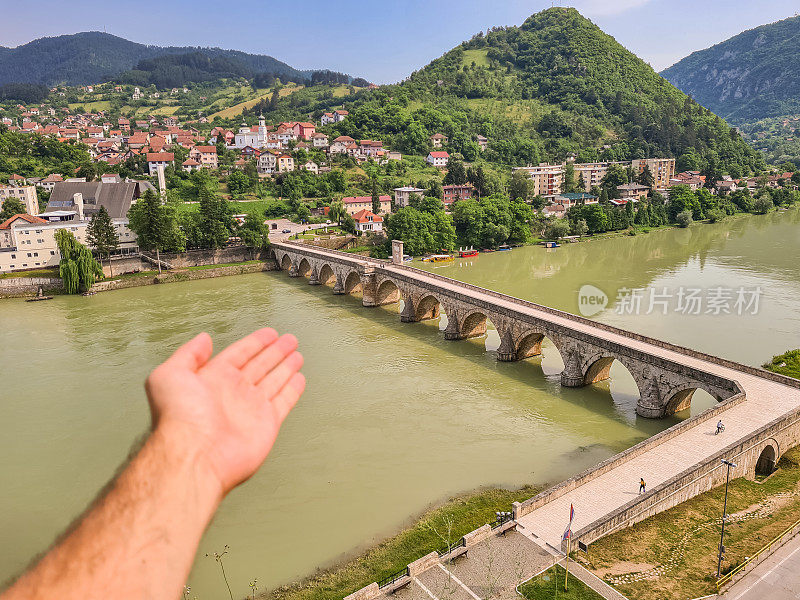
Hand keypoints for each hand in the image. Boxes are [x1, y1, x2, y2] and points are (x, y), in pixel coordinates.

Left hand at [145, 329, 304, 495]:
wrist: (196, 455)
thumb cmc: (179, 416)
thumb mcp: (170, 375)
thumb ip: (188, 354)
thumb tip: (204, 339)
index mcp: (213, 378)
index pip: (239, 354)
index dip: (255, 343)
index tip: (270, 333)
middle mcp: (233, 392)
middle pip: (260, 365)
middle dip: (275, 352)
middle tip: (290, 340)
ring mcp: (251, 409)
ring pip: (274, 381)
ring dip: (286, 367)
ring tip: (297, 355)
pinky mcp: (267, 425)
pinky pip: (284, 402)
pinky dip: (292, 390)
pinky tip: (299, 379)